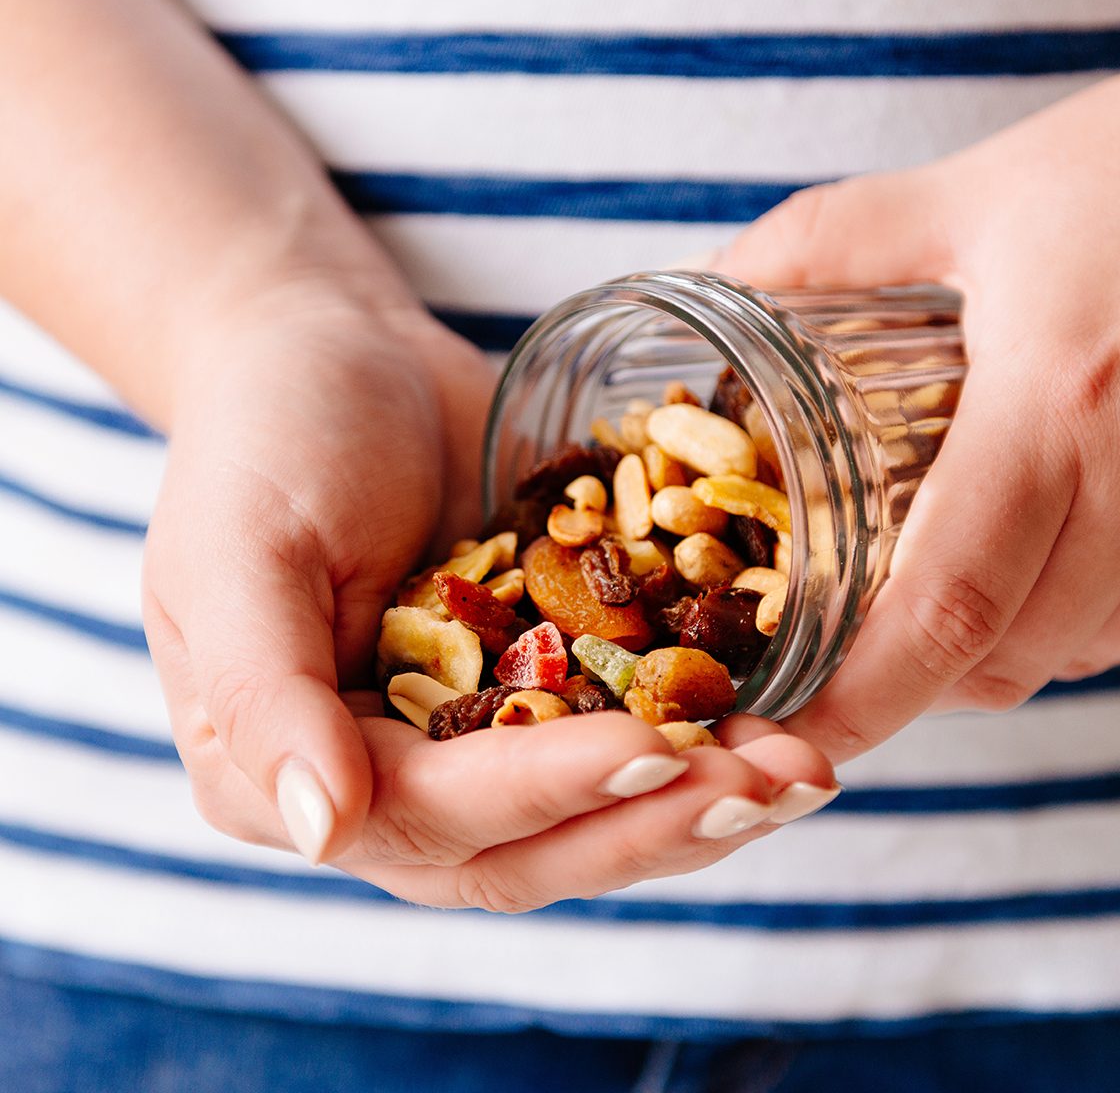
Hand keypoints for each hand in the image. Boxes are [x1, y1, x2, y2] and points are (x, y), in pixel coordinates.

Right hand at [143, 286, 835, 909]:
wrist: (338, 356)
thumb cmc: (267, 438)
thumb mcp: (237, 550)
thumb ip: (261, 694)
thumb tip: (322, 831)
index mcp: (292, 774)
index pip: (429, 819)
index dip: (543, 795)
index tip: (650, 751)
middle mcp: (389, 781)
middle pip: (529, 848)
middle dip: (649, 824)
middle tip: (763, 788)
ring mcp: (475, 737)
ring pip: (593, 812)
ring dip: (697, 801)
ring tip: (799, 771)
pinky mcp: (543, 682)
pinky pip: (626, 727)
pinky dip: (703, 733)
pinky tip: (781, 718)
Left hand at [709, 46, 1119, 763]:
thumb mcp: (966, 197)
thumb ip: (819, 245)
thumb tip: (706, 282)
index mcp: (1058, 406)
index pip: (941, 611)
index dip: (857, 700)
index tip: (786, 731)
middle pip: (1001, 658)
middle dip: (904, 684)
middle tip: (829, 654)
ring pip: (1073, 653)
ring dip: (983, 653)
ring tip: (918, 599)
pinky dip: (1066, 620)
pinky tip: (1028, 561)